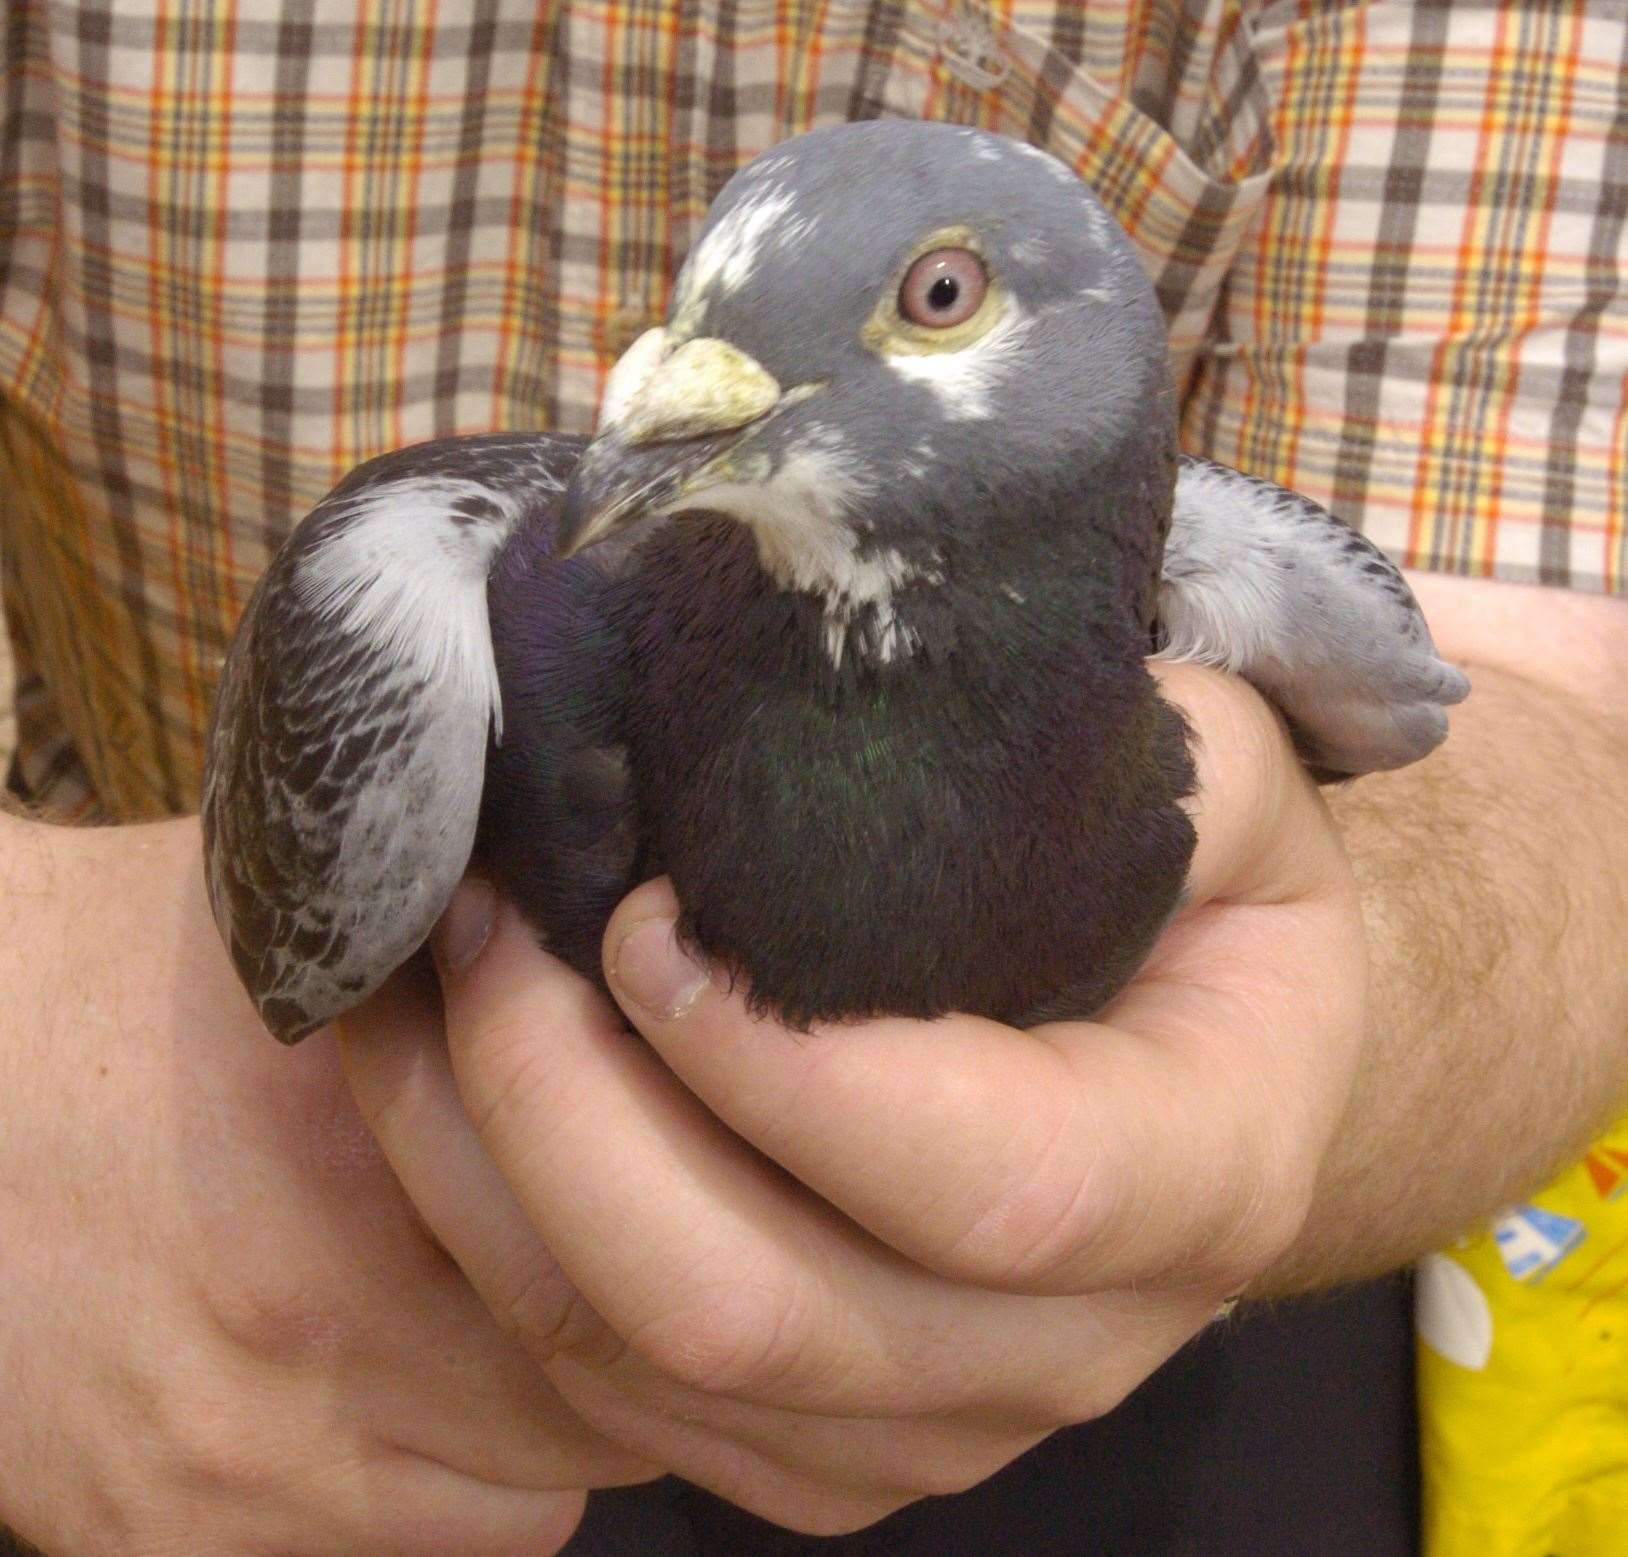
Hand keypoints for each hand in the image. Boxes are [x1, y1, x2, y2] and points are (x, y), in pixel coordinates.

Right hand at [0, 816, 651, 1555]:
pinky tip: (393, 1384)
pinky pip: (387, 1555)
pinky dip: (423, 1489)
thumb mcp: (311, 930)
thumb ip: (472, 936)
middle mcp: (318, 1335)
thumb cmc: (123, 976)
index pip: (629, 1270)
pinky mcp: (162, 1538)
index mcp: (372, 1161)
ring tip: (504, 1326)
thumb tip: (608, 919)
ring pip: (514, 1505)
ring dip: (536, 1429)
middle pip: (593, 1410)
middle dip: (634, 1350)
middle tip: (627, 1273)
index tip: (701, 1207)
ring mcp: (238, 1468)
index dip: (687, 1243)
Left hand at [341, 663, 1367, 1534]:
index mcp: (1200, 1176)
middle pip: (758, 1312)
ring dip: (484, 1172)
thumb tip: (902, 707)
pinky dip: (485, 1240)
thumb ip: (1131, 749)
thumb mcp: (1215, 774)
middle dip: (564, 1112)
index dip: (784, 1066)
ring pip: (635, 1370)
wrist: (1199, 1052)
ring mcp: (930, 1425)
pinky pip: (596, 1396)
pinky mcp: (813, 1445)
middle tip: (488, 922)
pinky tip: (450, 1087)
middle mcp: (1070, 1346)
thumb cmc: (1198, 887)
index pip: (992, 1184)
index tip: (641, 913)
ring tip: (440, 978)